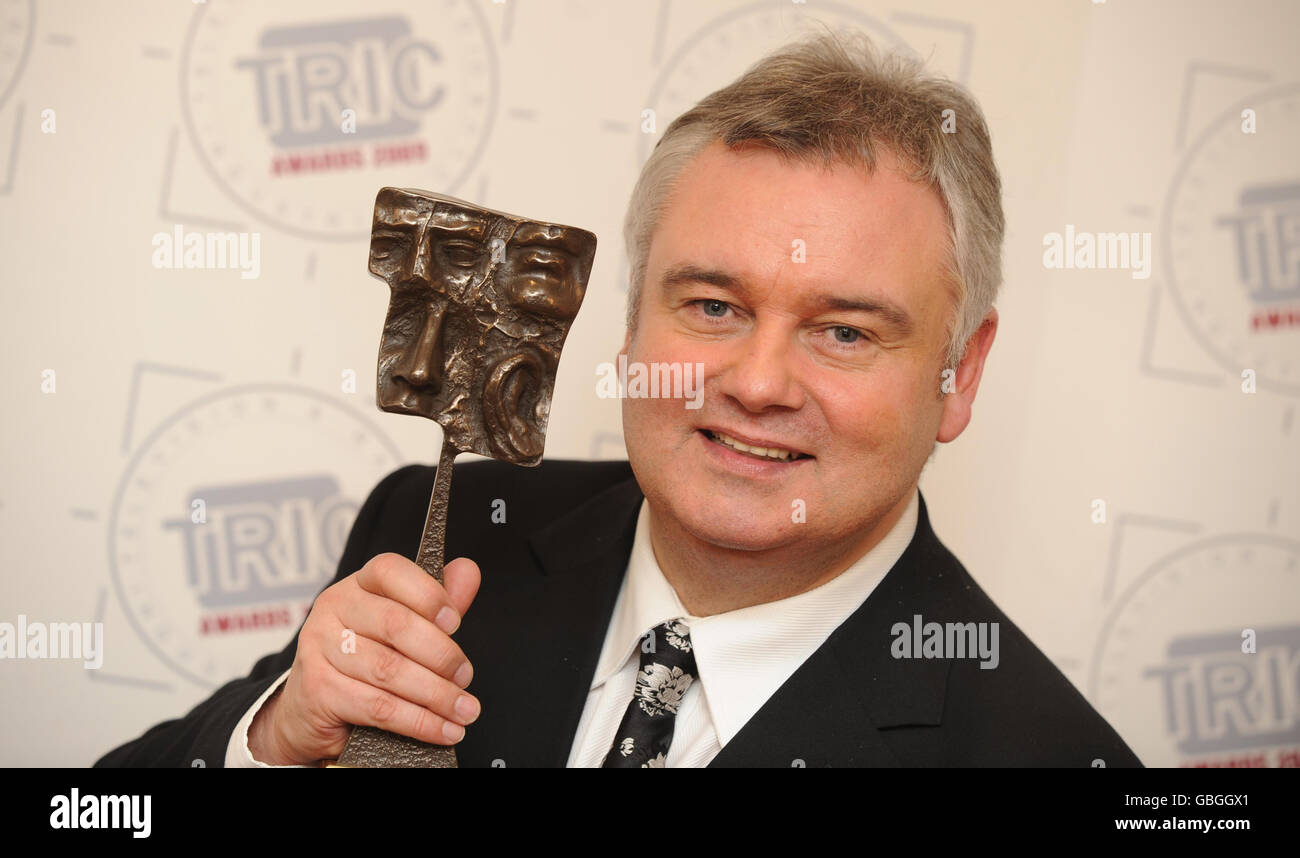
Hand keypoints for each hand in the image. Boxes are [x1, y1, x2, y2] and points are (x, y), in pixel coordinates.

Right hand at [248, 553, 481, 765]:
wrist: (309, 708)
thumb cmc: (362, 659)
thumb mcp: (400, 625)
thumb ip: (434, 601)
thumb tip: (468, 571)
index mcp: (357, 585)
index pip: (389, 571)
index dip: (427, 593)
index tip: (455, 622)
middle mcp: (333, 610)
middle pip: (396, 625)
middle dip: (441, 655)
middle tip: (464, 676)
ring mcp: (320, 649)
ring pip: (389, 670)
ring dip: (436, 695)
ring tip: (463, 709)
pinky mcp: (318, 690)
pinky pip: (378, 707)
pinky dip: (418, 722)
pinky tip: (442, 729)